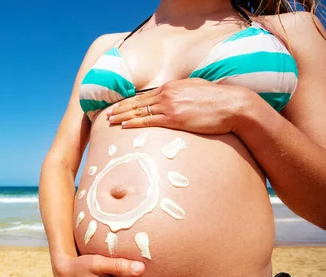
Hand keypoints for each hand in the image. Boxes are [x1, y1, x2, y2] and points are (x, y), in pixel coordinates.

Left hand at [106, 78, 250, 134]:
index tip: (118, 106)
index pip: (144, 95)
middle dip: (121, 108)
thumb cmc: (217, 100)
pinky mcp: (174, 119)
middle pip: (138, 103)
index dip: (129, 101)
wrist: (232, 105)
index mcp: (171, 86)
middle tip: (107, 114)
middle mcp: (167, 94)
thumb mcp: (195, 89)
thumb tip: (172, 98)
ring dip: (123, 116)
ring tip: (110, 121)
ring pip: (139, 112)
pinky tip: (124, 126)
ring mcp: (170, 106)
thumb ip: (180, 92)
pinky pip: (149, 121)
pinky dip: (135, 123)